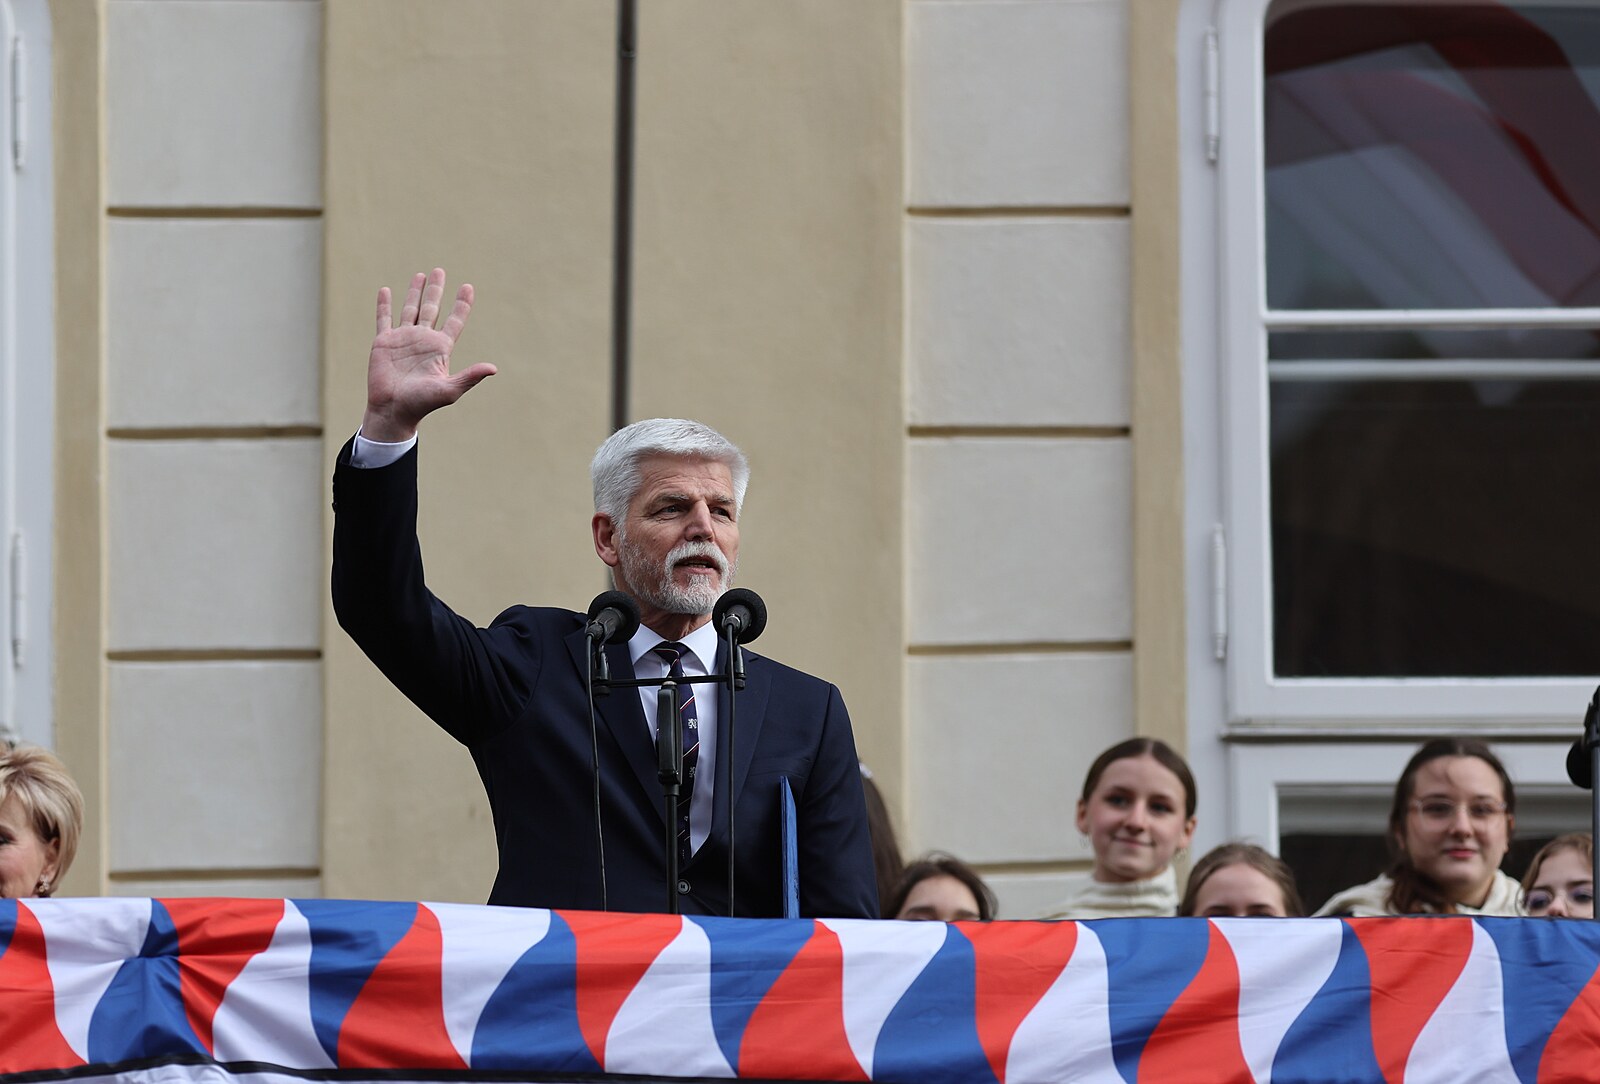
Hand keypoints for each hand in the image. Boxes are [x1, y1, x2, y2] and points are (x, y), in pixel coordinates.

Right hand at [362, 268, 496, 441]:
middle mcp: (423, 340)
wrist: (393, 410)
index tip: (468, 287)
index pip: (454, 321)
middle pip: (432, 308)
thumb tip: (494, 369)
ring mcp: (403, 339)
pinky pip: (384, 319)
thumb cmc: (422, 403)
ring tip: (421, 275)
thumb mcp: (449, 389)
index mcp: (440, 348)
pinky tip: (386, 290)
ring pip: (410, 309)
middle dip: (436, 290)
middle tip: (440, 271)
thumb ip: (469, 377)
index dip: (462, 304)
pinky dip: (384, 305)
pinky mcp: (383, 343)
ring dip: (414, 292)